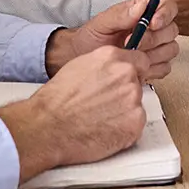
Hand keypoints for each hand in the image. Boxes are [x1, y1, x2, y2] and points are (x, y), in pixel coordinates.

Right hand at [0, 46, 148, 183]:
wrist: (48, 127)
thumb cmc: (57, 100)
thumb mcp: (80, 66)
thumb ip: (105, 65)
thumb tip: (115, 69)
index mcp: (113, 57)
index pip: (140, 61)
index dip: (132, 74)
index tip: (124, 83)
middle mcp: (126, 75)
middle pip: (137, 84)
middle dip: (124, 95)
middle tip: (103, 106)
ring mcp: (133, 99)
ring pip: (136, 105)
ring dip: (124, 113)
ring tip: (100, 119)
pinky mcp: (134, 123)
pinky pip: (136, 125)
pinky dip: (124, 130)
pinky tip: (104, 130)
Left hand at [44, 0, 179, 80]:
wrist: (81, 61)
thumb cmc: (90, 39)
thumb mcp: (100, 23)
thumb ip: (121, 14)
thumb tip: (142, 6)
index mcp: (143, 12)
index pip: (167, 7)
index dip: (164, 14)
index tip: (152, 23)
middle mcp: (153, 28)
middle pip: (171, 30)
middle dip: (153, 38)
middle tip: (133, 43)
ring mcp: (156, 48)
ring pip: (170, 49)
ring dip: (153, 54)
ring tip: (132, 56)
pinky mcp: (154, 66)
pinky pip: (165, 68)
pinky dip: (152, 69)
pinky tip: (137, 68)